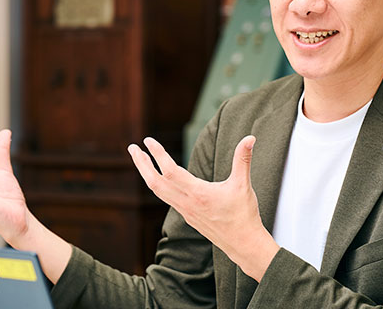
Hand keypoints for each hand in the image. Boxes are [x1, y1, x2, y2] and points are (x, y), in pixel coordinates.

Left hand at [129, 135, 279, 280]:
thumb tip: (250, 138)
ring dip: (146, 174)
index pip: (170, 171)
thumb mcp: (243, 184)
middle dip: (141, 164)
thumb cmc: (243, 214)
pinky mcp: (188, 216)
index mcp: (198, 194)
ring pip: (158, 191)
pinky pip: (166, 198)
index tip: (148, 141)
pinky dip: (158, 185)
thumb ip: (243, 159)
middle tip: (132, 147)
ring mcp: (185, 211)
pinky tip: (159, 178)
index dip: (158, 154)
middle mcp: (187, 203)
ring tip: (140, 159)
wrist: (242, 243)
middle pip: (155, 183)